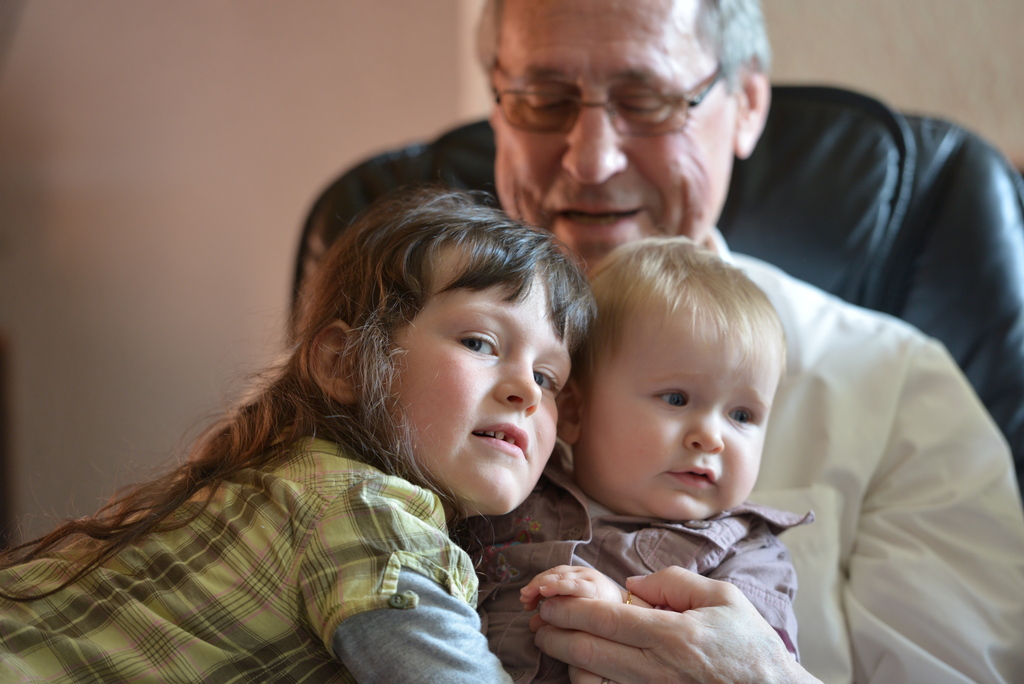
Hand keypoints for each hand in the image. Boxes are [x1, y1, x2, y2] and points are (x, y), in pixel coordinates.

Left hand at [532, 566, 820, 683]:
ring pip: (591, 680)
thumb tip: (633, 585)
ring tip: (556, 644)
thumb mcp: (723, 598)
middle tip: (541, 621)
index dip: (569, 608)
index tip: (551, 601)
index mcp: (673, 635)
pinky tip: (584, 670)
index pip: (605, 619)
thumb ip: (675, 583)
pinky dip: (589, 683)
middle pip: (588, 651)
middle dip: (554, 634)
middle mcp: (658, 669)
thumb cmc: (751, 647)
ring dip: (566, 662)